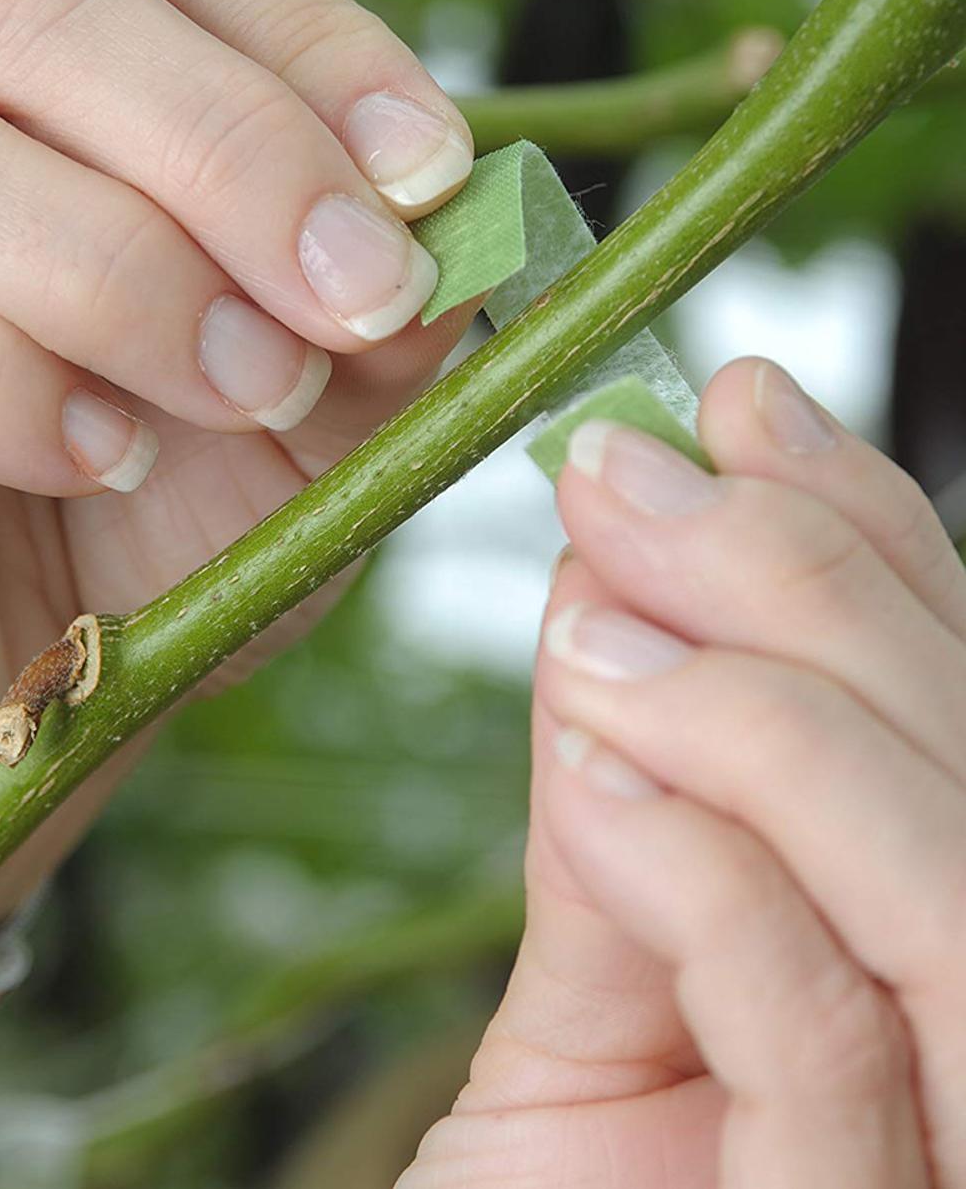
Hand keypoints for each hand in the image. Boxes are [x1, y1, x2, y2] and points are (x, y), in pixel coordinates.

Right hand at [0, 0, 472, 933]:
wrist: (51, 661)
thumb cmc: (191, 506)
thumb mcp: (332, 412)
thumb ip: (390, 313)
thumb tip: (463, 219)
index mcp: (120, 58)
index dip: (324, 45)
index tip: (432, 180)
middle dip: (242, 156)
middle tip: (352, 300)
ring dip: (146, 283)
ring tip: (246, 394)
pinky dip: (28, 390)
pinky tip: (102, 460)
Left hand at [402, 357, 965, 1187]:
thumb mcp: (597, 985)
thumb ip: (628, 803)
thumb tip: (606, 572)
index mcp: (948, 955)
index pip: (961, 713)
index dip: (874, 538)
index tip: (738, 406)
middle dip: (810, 578)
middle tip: (626, 469)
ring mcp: (961, 1153)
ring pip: (961, 884)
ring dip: (772, 708)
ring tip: (591, 613)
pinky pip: (829, 1042)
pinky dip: (714, 874)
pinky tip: (594, 772)